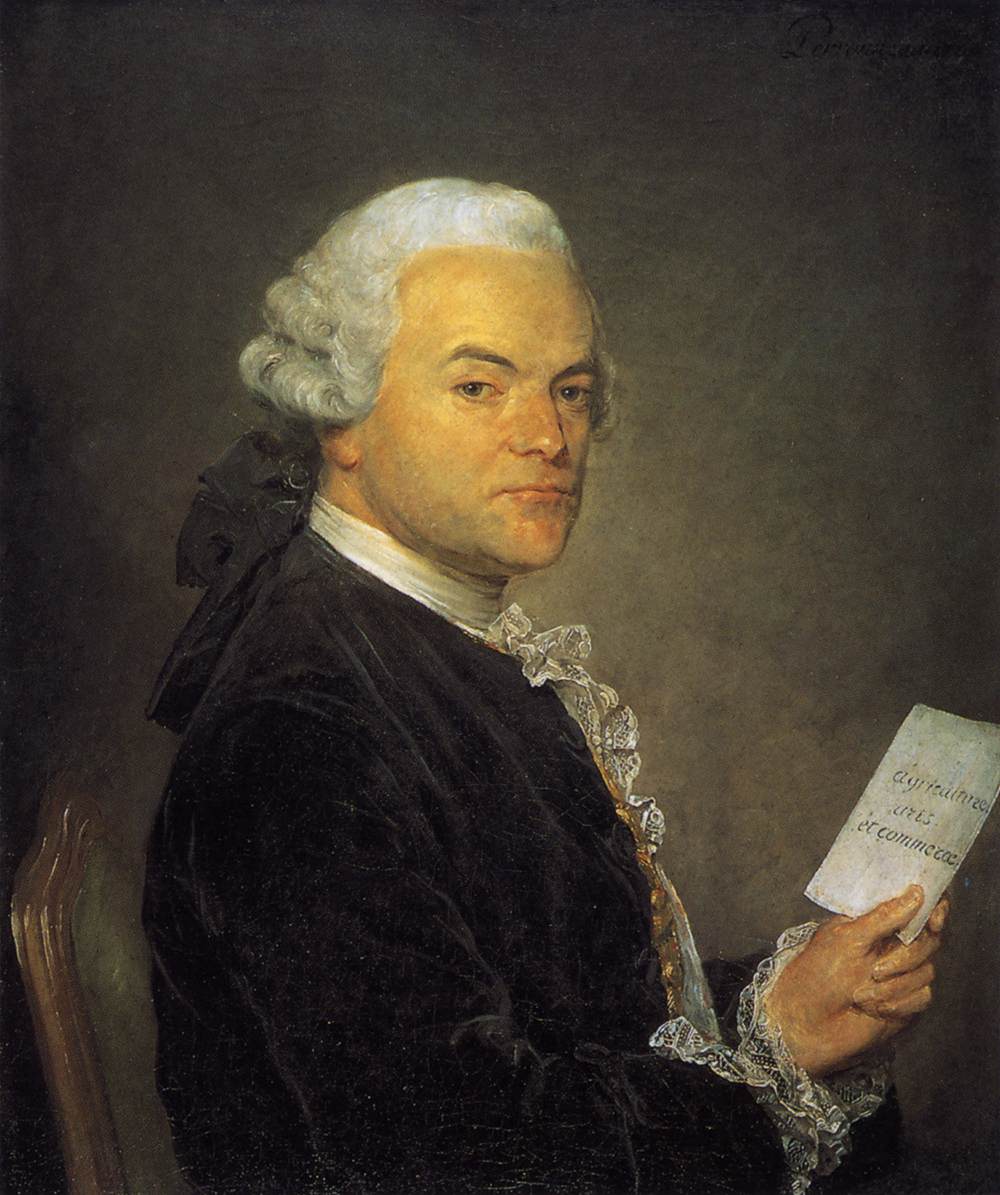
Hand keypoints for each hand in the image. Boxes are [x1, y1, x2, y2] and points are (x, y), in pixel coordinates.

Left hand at [765, 886, 948, 1077]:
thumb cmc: (817, 974)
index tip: (934, 919)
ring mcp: (901, 973)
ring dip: (895, 985)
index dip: (934, 908)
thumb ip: (883, 917)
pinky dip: (901, 1003)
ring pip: (926, 970)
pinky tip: (875, 1009)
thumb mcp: (846, 938)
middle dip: (905, 957)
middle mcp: (892, 945)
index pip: (916, 906)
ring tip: (861, 994)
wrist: (807, 1024)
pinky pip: (923, 996)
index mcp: (875, 922)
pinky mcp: (906, 1001)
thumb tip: (916, 893)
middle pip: (929, 940)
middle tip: (874, 971)